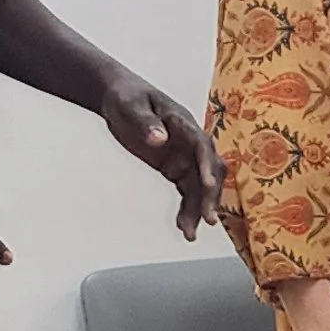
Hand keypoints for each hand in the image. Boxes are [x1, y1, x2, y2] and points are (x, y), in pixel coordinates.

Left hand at [99, 68, 222, 235]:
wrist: (119, 98)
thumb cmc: (126, 96)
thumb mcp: (131, 106)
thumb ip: (144, 122)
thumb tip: (158, 139)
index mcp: (183, 122)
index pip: (202, 144)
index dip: (208, 165)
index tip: (209, 185)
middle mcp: (190, 141)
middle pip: (210, 169)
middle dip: (211, 194)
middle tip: (208, 218)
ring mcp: (185, 156)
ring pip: (200, 186)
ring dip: (198, 209)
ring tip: (189, 233)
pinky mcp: (176, 167)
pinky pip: (187, 191)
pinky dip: (187, 209)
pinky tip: (183, 227)